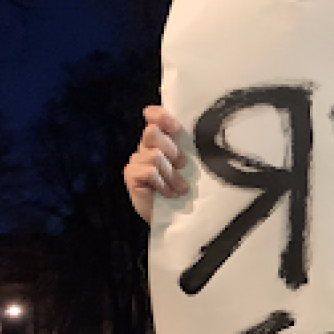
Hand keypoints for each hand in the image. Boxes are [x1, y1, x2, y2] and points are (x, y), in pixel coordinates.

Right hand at [123, 106, 187, 224]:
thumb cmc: (184, 189)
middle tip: (181, 166)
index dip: (160, 115)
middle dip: (172, 150)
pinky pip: (150, 171)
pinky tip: (168, 194)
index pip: (153, 116)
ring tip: (179, 188)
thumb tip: (203, 134)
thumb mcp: (190, 166)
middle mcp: (145, 147)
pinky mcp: (131, 175)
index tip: (175, 126)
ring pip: (155, 155)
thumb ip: (189, 149)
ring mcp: (136, 161)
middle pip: (152, 133)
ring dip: (172, 175)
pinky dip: (164, 184)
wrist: (174, 218)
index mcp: (160, 140)